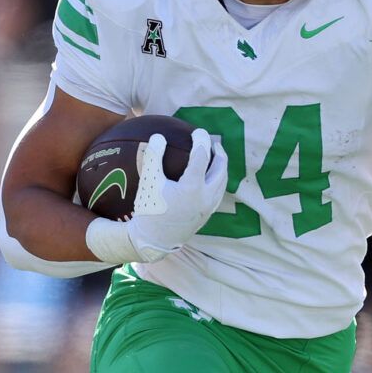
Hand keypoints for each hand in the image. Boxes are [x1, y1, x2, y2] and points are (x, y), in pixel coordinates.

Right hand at [126, 129, 228, 260]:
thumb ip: (153, 157)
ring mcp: (208, 208)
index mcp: (192, 187)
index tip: (198, 131)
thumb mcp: (149, 182)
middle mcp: (205, 197)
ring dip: (221, 167)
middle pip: (220, 169)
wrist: (153, 241)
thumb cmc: (149, 211)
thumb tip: (159, 136)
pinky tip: (210, 179)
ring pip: (222, 182)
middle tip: (213, 143)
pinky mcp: (207, 215)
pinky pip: (218, 193)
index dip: (201, 141)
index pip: (202, 157)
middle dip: (219, 153)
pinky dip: (218, 181)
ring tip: (215, 158)